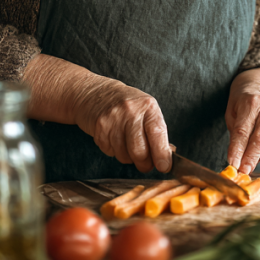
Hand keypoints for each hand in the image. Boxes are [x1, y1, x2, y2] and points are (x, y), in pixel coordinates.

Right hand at [23, 54, 171, 173]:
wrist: (89, 92)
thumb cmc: (122, 104)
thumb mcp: (143, 111)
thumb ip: (155, 132)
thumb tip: (170, 156)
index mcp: (148, 106)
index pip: (160, 135)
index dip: (163, 156)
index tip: (165, 167)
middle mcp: (133, 110)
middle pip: (141, 151)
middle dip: (142, 162)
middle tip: (142, 162)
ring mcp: (115, 117)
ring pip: (124, 154)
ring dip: (125, 156)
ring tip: (122, 144)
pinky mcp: (99, 125)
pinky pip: (108, 149)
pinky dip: (110, 150)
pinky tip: (109, 138)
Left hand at [225, 68, 259, 173]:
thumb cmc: (243, 103)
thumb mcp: (232, 112)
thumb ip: (235, 133)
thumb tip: (237, 159)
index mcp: (251, 101)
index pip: (243, 130)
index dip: (238, 150)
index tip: (234, 165)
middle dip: (252, 157)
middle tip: (245, 170)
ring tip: (255, 159)